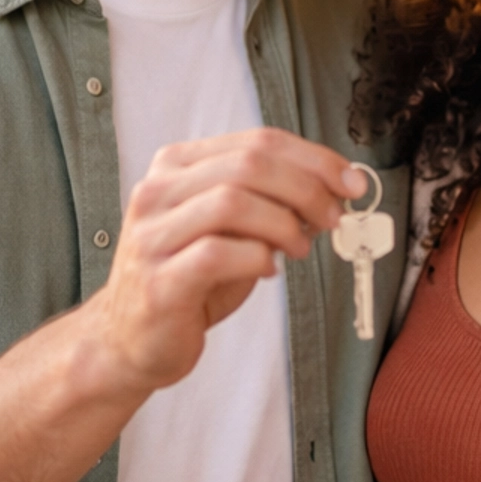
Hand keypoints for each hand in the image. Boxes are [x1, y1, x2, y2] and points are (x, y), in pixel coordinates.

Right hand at [88, 128, 363, 394]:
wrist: (130, 340)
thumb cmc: (188, 281)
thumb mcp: (229, 229)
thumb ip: (268, 203)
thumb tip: (332, 191)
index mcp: (177, 166)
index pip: (257, 141)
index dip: (314, 158)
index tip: (350, 182)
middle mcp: (157, 192)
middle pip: (248, 165)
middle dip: (306, 188)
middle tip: (334, 218)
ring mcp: (152, 235)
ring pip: (231, 202)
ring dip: (283, 224)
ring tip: (300, 248)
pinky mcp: (158, 280)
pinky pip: (216, 254)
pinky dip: (256, 258)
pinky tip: (267, 270)